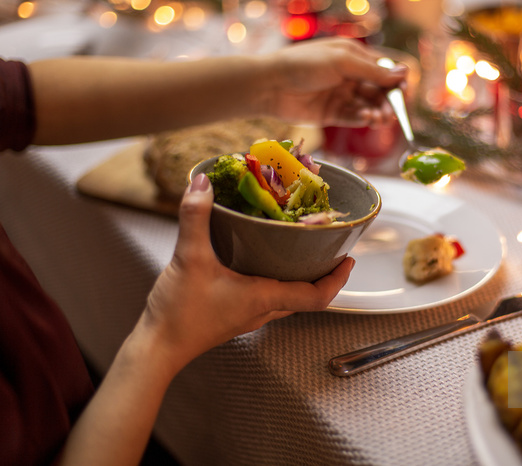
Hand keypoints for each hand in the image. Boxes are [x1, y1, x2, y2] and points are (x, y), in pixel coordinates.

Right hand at [139, 174, 353, 371]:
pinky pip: (268, 298)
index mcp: (264, 299)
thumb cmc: (178, 313)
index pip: (317, 296)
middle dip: (323, 274)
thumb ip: (195, 217)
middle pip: (307, 296)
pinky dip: (276, 280)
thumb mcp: (188, 258)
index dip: (337, 279)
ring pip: (287, 298)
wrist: (157, 347)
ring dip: (300, 277)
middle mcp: (263, 310)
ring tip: (301, 250)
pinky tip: (260, 261)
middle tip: (329, 249)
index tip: (349, 259)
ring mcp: (249, 316)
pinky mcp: (235, 315)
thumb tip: (202, 183)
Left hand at [266, 37, 407, 127]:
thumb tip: (404, 73)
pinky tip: (367, 119)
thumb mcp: (342, 61)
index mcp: (353, 57)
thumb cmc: (304, 64)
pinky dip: (363, 119)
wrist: (271, 85)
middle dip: (388, 102)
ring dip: (377, 113)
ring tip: (379, 119)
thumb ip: (373, 70)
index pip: (383, 70)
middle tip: (392, 113)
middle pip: (378, 91)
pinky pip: (353, 118)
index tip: (404, 94)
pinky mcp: (331, 114)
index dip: (396, 82)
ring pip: (368, 106)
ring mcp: (340, 95)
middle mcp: (349, 76)